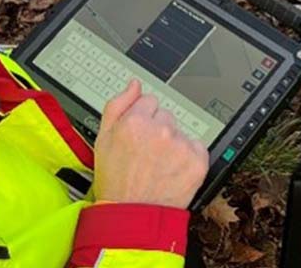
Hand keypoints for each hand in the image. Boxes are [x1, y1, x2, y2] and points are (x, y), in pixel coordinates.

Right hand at [92, 80, 209, 207]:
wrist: (132, 216)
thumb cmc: (115, 181)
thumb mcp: (103, 140)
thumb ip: (117, 105)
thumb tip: (134, 84)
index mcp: (135, 121)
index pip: (149, 101)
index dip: (141, 120)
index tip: (138, 137)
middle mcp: (160, 130)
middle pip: (166, 116)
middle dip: (158, 131)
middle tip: (146, 155)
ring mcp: (180, 145)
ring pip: (180, 132)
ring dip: (173, 145)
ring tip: (158, 166)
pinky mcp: (197, 161)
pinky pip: (197, 147)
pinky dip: (188, 158)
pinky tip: (173, 171)